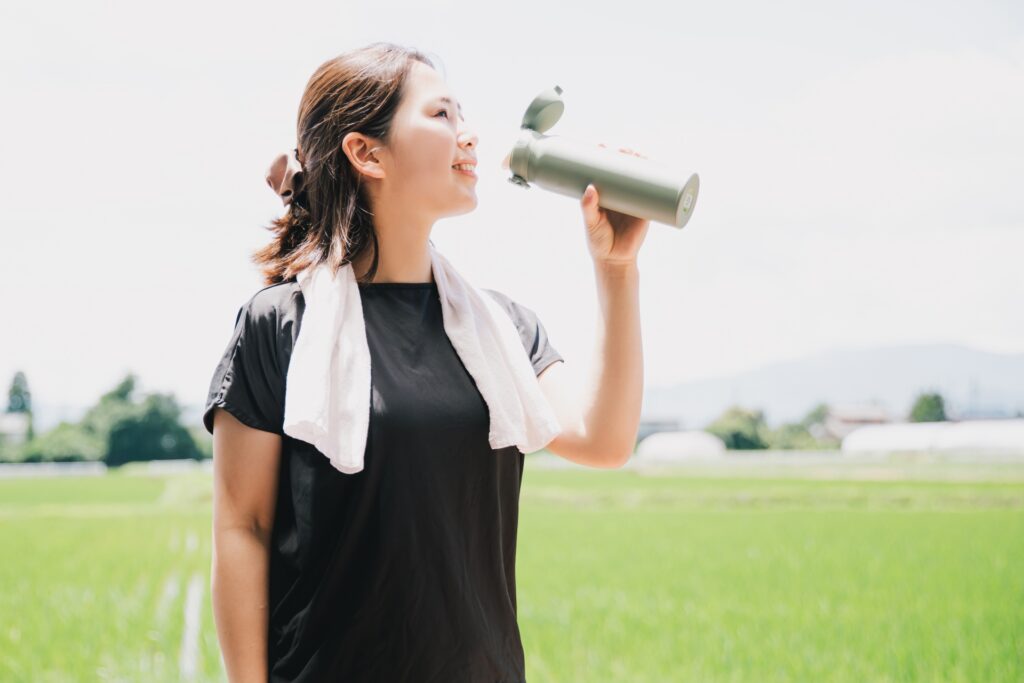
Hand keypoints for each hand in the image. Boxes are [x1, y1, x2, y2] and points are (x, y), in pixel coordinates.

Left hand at [580, 144, 650, 267]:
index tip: (600, 146)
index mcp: (604, 194)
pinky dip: (658, 181)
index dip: (604, 157)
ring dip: (641, 163)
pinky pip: (654, 193)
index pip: (604, 171)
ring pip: (639, 178)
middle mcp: (619, 194)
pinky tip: (660, 168)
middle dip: (624, 156)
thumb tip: (590, 188)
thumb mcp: (591, 223)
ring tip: (638, 155)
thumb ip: (588, 207)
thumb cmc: (599, 241)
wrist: (615, 260)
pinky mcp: (647, 210)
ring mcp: (634, 201)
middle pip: (623, 169)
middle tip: (622, 150)